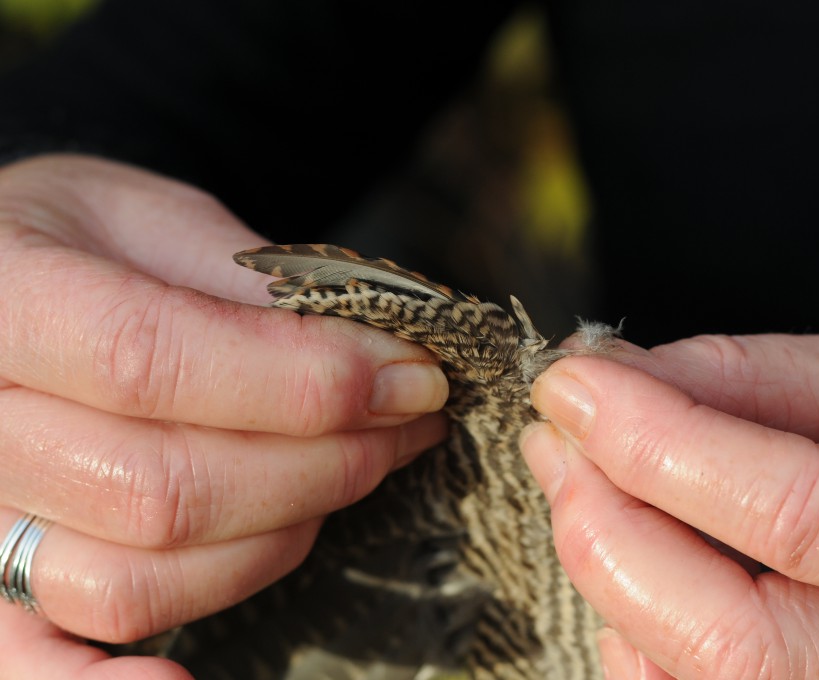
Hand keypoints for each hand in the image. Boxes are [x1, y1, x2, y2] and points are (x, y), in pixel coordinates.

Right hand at [0, 155, 448, 678]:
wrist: (6, 275)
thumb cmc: (82, 237)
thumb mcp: (156, 218)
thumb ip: (250, 292)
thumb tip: (385, 370)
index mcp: (1, 297)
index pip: (153, 362)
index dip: (307, 383)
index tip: (413, 380)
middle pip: (163, 489)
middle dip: (322, 463)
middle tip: (405, 423)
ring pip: (137, 580)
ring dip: (276, 538)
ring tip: (345, 477)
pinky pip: (35, 664)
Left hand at [522, 310, 818, 678]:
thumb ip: (761, 381)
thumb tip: (619, 380)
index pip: (791, 516)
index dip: (655, 443)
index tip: (571, 383)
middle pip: (732, 642)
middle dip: (609, 529)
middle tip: (559, 438)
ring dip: (612, 581)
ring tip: (584, 481)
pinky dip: (642, 639)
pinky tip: (634, 562)